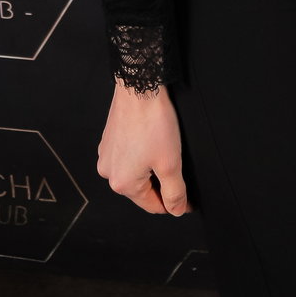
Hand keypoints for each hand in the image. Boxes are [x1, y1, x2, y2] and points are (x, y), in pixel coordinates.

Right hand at [96, 80, 190, 215]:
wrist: (139, 86)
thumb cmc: (153, 122)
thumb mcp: (171, 163)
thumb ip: (175, 192)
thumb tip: (176, 210)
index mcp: (122, 183)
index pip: (153, 206)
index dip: (174, 204)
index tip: (189, 200)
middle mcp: (108, 172)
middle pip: (142, 189)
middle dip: (161, 184)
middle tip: (179, 170)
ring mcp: (106, 154)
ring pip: (135, 171)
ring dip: (151, 168)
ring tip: (166, 151)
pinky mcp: (109, 139)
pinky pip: (128, 155)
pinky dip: (141, 153)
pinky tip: (152, 140)